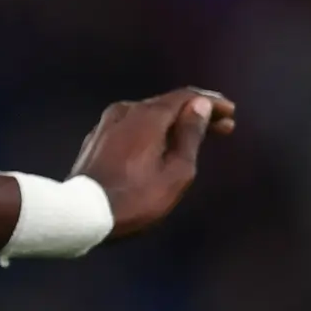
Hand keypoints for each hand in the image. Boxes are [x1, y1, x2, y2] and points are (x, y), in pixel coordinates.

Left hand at [68, 88, 235, 239]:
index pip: (185, 96)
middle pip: (167, 104)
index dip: (211, 103)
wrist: (80, 214)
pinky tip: (160, 145)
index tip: (230, 113)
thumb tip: (200, 105)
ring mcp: (107, 123)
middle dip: (196, 113)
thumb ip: (190, 136)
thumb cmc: (135, 198)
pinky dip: (152, 131)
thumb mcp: (175, 173)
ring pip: (148, 115)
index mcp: (147, 115)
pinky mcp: (96, 138)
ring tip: (194, 139)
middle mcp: (126, 110)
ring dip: (174, 123)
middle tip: (223, 127)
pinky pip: (132, 127)